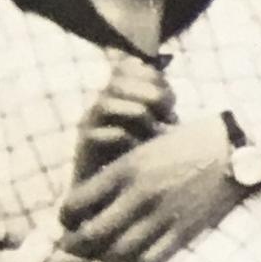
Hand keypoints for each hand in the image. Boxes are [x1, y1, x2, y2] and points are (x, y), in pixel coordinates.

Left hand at [60, 115, 244, 261]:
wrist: (234, 148)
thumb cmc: (186, 144)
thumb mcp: (144, 150)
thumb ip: (117, 174)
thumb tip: (91, 200)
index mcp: (124, 169)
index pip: (75, 204)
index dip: (65, 218)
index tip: (70, 221)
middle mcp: (139, 194)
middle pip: (91, 234)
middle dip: (77, 245)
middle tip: (76, 247)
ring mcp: (163, 214)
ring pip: (119, 252)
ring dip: (109, 256)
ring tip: (108, 253)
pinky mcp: (185, 229)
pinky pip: (152, 260)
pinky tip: (140, 256)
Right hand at [71, 56, 172, 183]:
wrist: (116, 195)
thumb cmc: (143, 160)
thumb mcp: (159, 129)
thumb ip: (165, 110)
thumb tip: (176, 102)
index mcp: (119, 95)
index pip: (129, 67)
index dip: (153, 77)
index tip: (171, 99)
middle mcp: (101, 105)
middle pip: (117, 80)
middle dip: (148, 93)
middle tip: (167, 114)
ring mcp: (90, 125)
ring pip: (107, 103)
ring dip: (138, 113)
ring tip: (155, 130)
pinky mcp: (85, 148)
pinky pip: (101, 134)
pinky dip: (126, 139)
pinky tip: (141, 148)